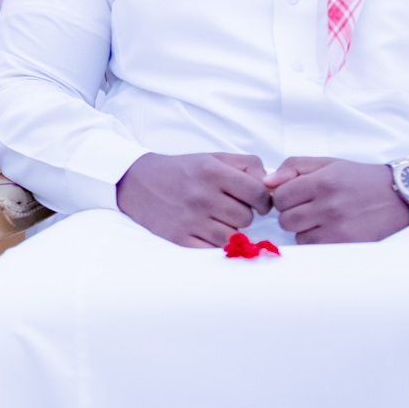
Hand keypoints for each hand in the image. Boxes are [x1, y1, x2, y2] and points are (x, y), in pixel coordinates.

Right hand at [115, 152, 271, 246]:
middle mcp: (202, 195)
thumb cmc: (181, 170)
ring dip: (230, 230)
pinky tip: (206, 231)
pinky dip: (215, 243)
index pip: (259, 193)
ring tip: (216, 219)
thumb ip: (246, 165)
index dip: (263, 200)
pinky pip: (214, 250)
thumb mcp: (212, 158)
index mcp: (212, 172)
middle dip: (243, 214)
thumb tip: (272, 184)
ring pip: (233, 236)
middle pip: (247, 218)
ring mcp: (190, 219)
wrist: (137, 182)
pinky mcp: (180, 238)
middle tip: (228, 208)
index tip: (256, 202)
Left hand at [265, 157, 408, 243]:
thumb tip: (266, 182)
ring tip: (322, 218)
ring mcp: (338, 228)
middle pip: (285, 219)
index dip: (283, 196)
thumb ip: (293, 167)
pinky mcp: (347, 244)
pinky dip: (317, 240)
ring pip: (298, 236)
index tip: (294, 196)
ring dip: (304, 229)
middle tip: (308, 208)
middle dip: (291, 213)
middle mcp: (329, 205)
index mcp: (323, 181)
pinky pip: (315, 247)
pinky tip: (330, 229)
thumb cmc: (360, 179)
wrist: (399, 196)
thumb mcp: (328, 163)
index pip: (279, 196)